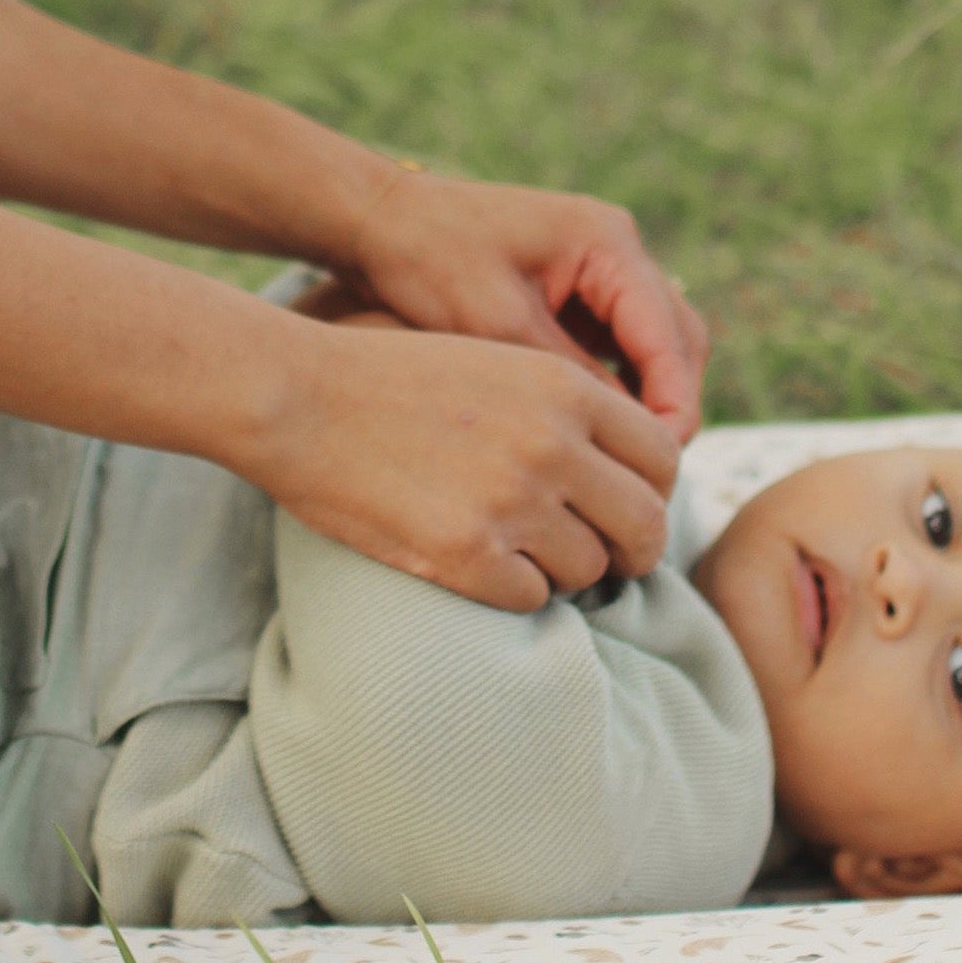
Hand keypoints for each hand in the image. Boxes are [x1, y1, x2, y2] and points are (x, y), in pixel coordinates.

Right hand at [246, 320, 681, 608]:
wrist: (297, 399)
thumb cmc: (386, 379)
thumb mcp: (495, 363)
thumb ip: (562, 406)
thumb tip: (619, 466)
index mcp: (566, 389)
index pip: (663, 456)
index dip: (654, 491)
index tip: (628, 508)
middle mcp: (553, 445)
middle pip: (645, 524)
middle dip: (633, 551)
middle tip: (608, 561)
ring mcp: (512, 501)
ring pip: (589, 570)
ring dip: (564, 573)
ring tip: (520, 553)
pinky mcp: (467, 553)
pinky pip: (532, 599)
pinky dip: (513, 592)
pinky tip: (478, 567)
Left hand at [335, 169, 709, 441]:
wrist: (376, 223)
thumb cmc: (429, 263)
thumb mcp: (500, 328)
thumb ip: (570, 378)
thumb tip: (628, 438)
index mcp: (607, 243)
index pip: (669, 336)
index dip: (673, 404)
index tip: (660, 461)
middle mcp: (614, 249)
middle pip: (676, 340)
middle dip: (670, 405)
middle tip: (649, 471)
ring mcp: (596, 268)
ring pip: (652, 346)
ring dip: (647, 399)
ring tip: (625, 461)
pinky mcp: (572, 291)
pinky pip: (615, 345)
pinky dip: (614, 388)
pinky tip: (593, 435)